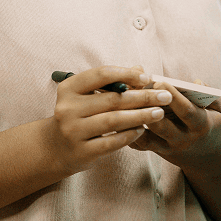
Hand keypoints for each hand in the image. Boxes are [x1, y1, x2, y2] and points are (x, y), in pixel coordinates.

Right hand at [46, 65, 173, 176]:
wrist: (55, 148)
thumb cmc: (79, 115)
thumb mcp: (88, 95)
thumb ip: (112, 82)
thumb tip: (140, 69)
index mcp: (69, 88)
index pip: (101, 75)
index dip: (125, 74)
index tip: (147, 77)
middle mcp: (67, 108)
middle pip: (112, 99)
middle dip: (142, 96)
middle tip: (164, 96)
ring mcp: (73, 131)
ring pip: (113, 120)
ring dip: (140, 115)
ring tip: (159, 113)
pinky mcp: (81, 152)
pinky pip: (111, 142)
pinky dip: (129, 135)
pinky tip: (142, 130)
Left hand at [128, 79, 220, 166]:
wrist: (207, 157)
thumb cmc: (210, 124)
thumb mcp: (219, 110)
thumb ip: (210, 94)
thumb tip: (195, 83)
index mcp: (200, 125)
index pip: (186, 112)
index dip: (174, 97)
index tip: (160, 81)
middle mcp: (182, 139)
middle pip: (162, 126)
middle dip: (148, 107)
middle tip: (136, 88)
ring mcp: (167, 148)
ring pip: (146, 137)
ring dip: (133, 118)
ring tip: (123, 98)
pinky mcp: (156, 151)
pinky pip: (138, 143)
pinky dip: (127, 130)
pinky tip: (118, 114)